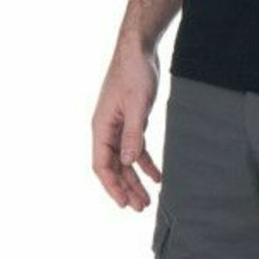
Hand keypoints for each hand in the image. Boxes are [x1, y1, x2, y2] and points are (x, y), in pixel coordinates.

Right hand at [91, 39, 163, 209]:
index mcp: (101, 127)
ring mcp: (118, 126)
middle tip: (140, 207)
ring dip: (135, 179)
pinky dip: (145, 163)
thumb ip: (133, 133)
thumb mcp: (137, 104)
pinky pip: (136, 148)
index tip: (123, 204)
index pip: (101, 165)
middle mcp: (107, 129)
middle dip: (126, 188)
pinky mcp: (131, 121)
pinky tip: (157, 176)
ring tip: (147, 199)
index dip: (112, 186)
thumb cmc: (134, 73)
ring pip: (124, 161)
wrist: (139, 50)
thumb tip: (128, 161)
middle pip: (113, 167)